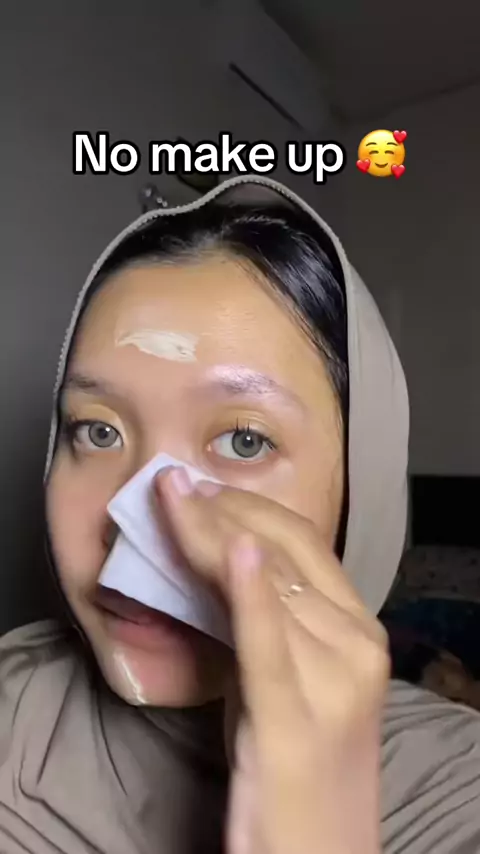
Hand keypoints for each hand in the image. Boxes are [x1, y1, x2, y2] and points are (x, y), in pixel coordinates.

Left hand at [158, 468, 388, 853]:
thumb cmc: (295, 763)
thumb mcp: (281, 673)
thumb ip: (260, 618)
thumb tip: (213, 557)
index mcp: (359, 630)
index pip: (302, 544)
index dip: (246, 505)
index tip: (197, 484)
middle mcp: (357, 646)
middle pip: (284, 556)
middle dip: (222, 511)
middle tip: (172, 483)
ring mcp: (334, 683)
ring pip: (267, 587)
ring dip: (211, 539)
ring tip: (170, 506)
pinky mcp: (295, 723)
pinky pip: (268, 643)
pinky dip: (248, 593)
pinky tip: (230, 551)